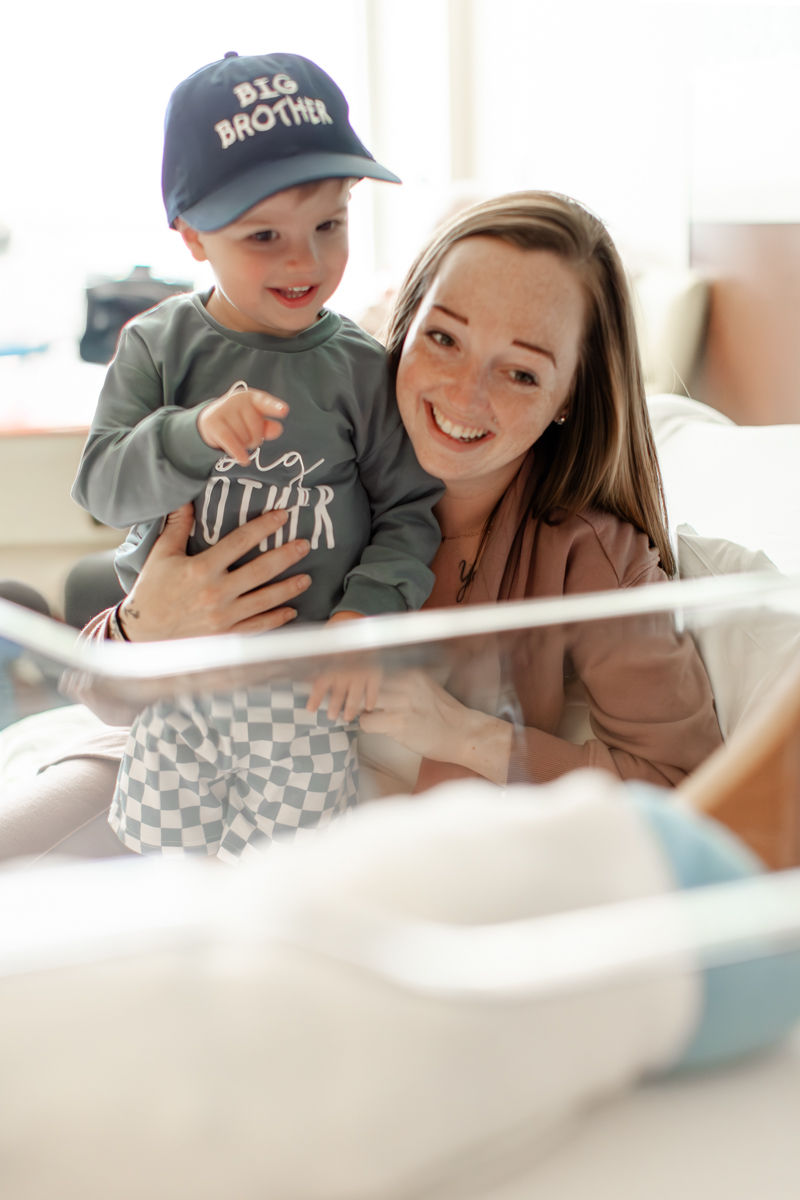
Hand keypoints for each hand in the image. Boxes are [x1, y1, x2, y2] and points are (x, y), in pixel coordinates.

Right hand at [117, 503, 310, 640]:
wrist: (143, 635)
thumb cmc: (151, 591)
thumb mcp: (161, 555)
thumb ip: (176, 526)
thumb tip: (185, 498)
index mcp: (201, 569)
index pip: (239, 542)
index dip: (263, 527)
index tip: (282, 516)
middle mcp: (216, 593)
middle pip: (260, 571)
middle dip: (285, 556)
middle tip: (305, 545)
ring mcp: (223, 616)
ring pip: (264, 600)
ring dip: (288, 588)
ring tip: (306, 578)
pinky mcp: (226, 635)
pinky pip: (257, 626)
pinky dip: (276, 619)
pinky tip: (291, 611)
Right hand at [197, 380, 287, 465]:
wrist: (211, 419)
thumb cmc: (239, 420)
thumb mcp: (255, 422)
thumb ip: (268, 427)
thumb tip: (277, 429)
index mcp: (252, 397)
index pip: (265, 402)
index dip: (274, 407)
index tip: (284, 411)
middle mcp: (237, 399)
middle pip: (255, 427)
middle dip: (255, 439)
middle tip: (249, 439)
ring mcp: (223, 409)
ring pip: (243, 437)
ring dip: (244, 445)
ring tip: (239, 441)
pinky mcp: (212, 422)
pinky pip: (230, 441)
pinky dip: (238, 453)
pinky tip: (243, 460)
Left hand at [306, 612, 382, 721]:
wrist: (360, 619)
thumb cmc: (338, 631)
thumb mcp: (323, 641)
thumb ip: (315, 657)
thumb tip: (301, 669)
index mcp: (330, 664)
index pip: (320, 685)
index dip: (315, 698)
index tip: (310, 709)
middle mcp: (345, 672)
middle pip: (338, 694)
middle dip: (334, 707)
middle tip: (331, 717)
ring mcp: (361, 673)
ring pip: (355, 696)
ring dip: (351, 708)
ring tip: (348, 717)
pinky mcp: (375, 671)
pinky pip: (374, 689)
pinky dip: (372, 699)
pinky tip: (370, 708)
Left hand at [359, 669, 512, 783]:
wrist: (464, 734)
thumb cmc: (443, 715)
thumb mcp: (424, 688)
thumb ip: (401, 683)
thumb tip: (373, 684)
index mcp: (411, 673)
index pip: (373, 668)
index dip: (361, 679)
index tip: (357, 687)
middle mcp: (406, 683)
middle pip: (364, 682)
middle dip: (355, 693)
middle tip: (354, 703)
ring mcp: (403, 702)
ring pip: (362, 701)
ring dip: (359, 710)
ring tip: (365, 715)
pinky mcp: (400, 723)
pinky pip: (367, 722)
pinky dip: (367, 725)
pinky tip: (377, 728)